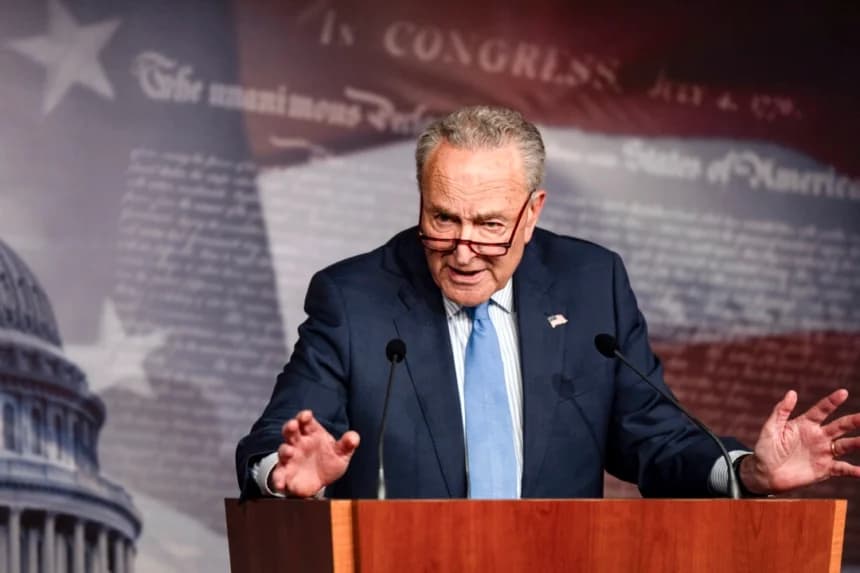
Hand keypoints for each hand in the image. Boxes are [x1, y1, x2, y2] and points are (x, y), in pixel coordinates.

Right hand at [269, 410, 359, 496]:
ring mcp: (291, 458)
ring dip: (284, 450)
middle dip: (290, 426)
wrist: (321, 482)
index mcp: (312, 433)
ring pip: (283, 451)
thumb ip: (347, 445)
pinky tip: (280, 484)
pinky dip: (278, 479)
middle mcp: (298, 443)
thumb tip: (354, 437)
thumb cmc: (329, 461)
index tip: (306, 415)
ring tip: (289, 452)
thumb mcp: (341, 453)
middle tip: (292, 425)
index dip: (304, 416)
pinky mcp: (286, 474)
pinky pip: (279, 475)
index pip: (306, 421)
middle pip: (290, 431)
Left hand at [739, 389, 859, 493]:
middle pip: (839, 426)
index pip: (822, 410)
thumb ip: (781, 411)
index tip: (843, 392)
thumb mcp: (771, 429)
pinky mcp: (824, 469)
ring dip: (856, 443)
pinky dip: (853, 470)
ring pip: (845, 445)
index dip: (832, 401)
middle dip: (852, 421)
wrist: (765, 474)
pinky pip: (842, 468)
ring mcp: (823, 452)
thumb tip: (792, 392)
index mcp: (805, 424)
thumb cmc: (766, 449)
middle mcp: (818, 436)